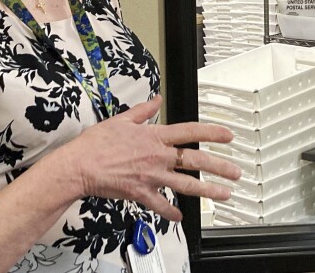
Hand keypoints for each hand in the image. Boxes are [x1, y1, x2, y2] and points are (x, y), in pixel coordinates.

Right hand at [62, 95, 240, 220]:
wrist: (78, 166)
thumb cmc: (96, 144)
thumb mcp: (121, 119)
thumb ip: (143, 110)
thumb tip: (156, 99)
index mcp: (154, 136)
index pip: (190, 132)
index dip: (212, 133)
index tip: (228, 136)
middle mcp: (158, 157)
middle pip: (195, 161)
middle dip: (220, 166)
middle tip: (235, 172)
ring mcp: (151, 177)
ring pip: (186, 185)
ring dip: (208, 191)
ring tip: (223, 194)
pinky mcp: (141, 193)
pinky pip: (161, 205)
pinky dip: (172, 211)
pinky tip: (181, 215)